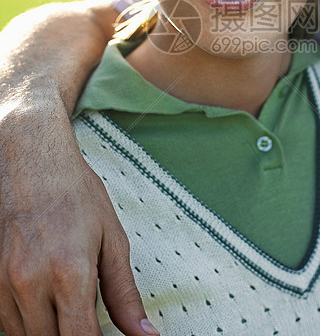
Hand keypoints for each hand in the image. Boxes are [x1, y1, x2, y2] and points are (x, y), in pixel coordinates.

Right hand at [0, 110, 158, 335]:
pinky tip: (45, 301)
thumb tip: (143, 333)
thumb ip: (124, 293)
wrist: (33, 162)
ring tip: (68, 304)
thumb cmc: (74, 194)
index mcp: (69, 273)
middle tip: (89, 322)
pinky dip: (28, 322)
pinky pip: (7, 322)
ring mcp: (4, 283)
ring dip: (50, 332)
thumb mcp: (111, 239)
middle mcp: (31, 283)